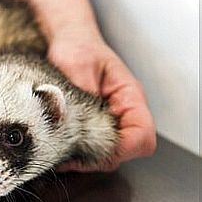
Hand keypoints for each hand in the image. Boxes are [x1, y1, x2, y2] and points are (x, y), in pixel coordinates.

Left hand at [47, 27, 155, 170]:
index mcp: (129, 98)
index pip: (142, 137)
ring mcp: (110, 122)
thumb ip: (82, 92)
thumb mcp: (78, 65)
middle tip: (68, 154)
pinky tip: (59, 148)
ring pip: (108, 156)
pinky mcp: (94, 127)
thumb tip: (77, 118)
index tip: (94, 149)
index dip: (123, 149)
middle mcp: (123, 114)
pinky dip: (77, 154)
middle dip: (97, 158)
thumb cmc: (78, 49)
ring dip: (85, 159)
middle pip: (124, 153)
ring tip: (61, 151)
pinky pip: (93, 150)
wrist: (70, 42)